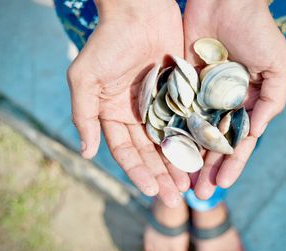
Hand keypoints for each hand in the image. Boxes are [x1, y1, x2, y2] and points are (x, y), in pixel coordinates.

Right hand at [67, 0, 188, 206]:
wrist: (139, 10)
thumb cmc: (108, 42)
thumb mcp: (85, 78)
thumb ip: (83, 115)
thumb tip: (86, 153)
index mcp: (112, 114)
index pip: (125, 151)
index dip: (137, 171)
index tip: (151, 190)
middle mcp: (136, 114)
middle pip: (149, 152)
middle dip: (161, 175)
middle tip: (175, 198)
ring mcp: (159, 105)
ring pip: (170, 141)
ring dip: (178, 164)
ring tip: (189, 186)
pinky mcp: (180, 94)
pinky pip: (187, 121)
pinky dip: (193, 140)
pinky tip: (202, 158)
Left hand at [183, 0, 285, 198]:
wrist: (225, 1)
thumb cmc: (256, 32)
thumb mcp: (278, 67)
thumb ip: (271, 101)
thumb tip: (256, 134)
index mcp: (247, 103)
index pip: (239, 140)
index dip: (232, 163)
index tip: (222, 183)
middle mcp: (223, 104)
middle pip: (214, 142)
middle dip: (208, 168)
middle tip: (199, 192)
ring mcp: (201, 96)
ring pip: (193, 133)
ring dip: (189, 157)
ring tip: (182, 181)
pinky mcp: (181, 85)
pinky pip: (176, 112)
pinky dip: (172, 132)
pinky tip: (166, 151)